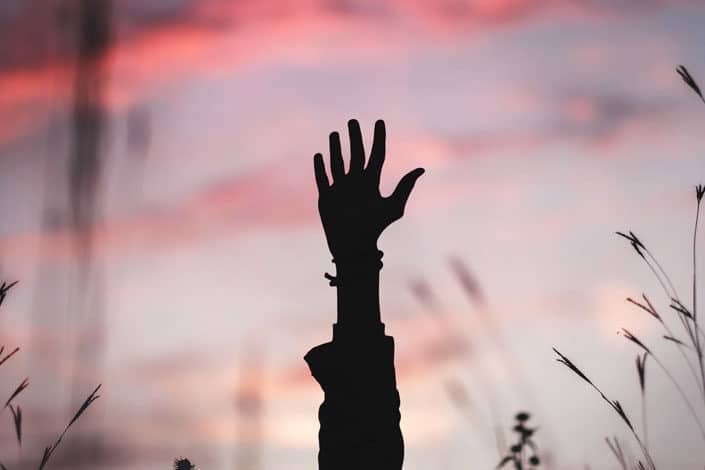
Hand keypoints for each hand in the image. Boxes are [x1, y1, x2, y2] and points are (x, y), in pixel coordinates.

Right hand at [313, 119, 424, 259]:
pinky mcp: (326, 198)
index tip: (379, 122)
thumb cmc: (376, 228)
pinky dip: (320, 167)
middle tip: (353, 121)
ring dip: (336, 148)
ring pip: (338, 163)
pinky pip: (322, 178)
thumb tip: (421, 168)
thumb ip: (404, 186)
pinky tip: (319, 155)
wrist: (355, 246)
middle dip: (355, 138)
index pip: (376, 155)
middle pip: (356, 155)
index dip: (378, 138)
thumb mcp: (393, 206)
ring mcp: (340, 189)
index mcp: (372, 182)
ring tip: (336, 134)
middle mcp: (356, 183)